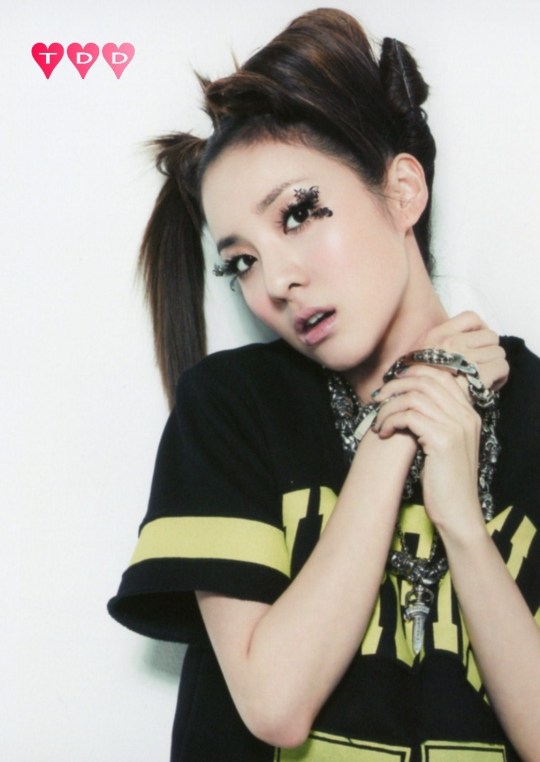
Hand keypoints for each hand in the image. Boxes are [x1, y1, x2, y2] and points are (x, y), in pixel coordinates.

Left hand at [372, 366, 484, 536]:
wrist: (458, 513)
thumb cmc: (445, 482)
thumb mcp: (445, 446)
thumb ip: (436, 420)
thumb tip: (407, 399)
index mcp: (469, 414)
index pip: (441, 375)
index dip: (413, 373)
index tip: (392, 384)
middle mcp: (466, 416)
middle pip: (425, 381)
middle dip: (395, 386)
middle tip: (378, 399)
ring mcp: (456, 427)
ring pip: (413, 397)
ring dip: (389, 407)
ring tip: (378, 423)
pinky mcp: (443, 440)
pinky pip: (409, 416)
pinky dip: (390, 420)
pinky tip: (383, 433)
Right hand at [420, 311, 507, 391]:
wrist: (412, 409)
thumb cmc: (414, 388)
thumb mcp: (418, 359)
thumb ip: (437, 348)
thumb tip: (466, 341)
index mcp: (436, 335)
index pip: (471, 318)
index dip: (480, 330)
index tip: (477, 345)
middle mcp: (449, 343)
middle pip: (490, 336)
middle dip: (489, 351)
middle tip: (481, 366)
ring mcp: (462, 358)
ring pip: (498, 352)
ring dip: (494, 365)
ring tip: (484, 378)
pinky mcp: (475, 375)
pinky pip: (501, 367)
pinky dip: (500, 377)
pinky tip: (489, 385)